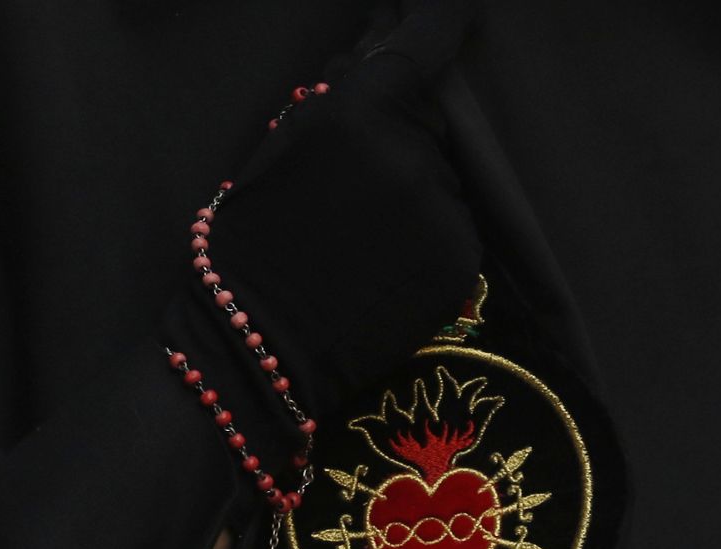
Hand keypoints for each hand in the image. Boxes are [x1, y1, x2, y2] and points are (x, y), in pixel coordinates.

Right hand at [193, 0, 482, 421]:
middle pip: (431, 122)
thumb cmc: (254, 240)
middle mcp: (413, 154)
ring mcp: (442, 212)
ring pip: (442, 182)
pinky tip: (384, 271)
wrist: (260, 343)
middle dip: (406, 137)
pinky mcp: (460, 262)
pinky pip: (453, 231)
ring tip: (362, 243)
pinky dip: (428, 244)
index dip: (447, 16)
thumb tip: (381, 40)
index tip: (467, 5)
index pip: (428, 39)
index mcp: (362, 110)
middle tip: (354, 189)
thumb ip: (340, 94)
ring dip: (416, 198)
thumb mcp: (282, 144)